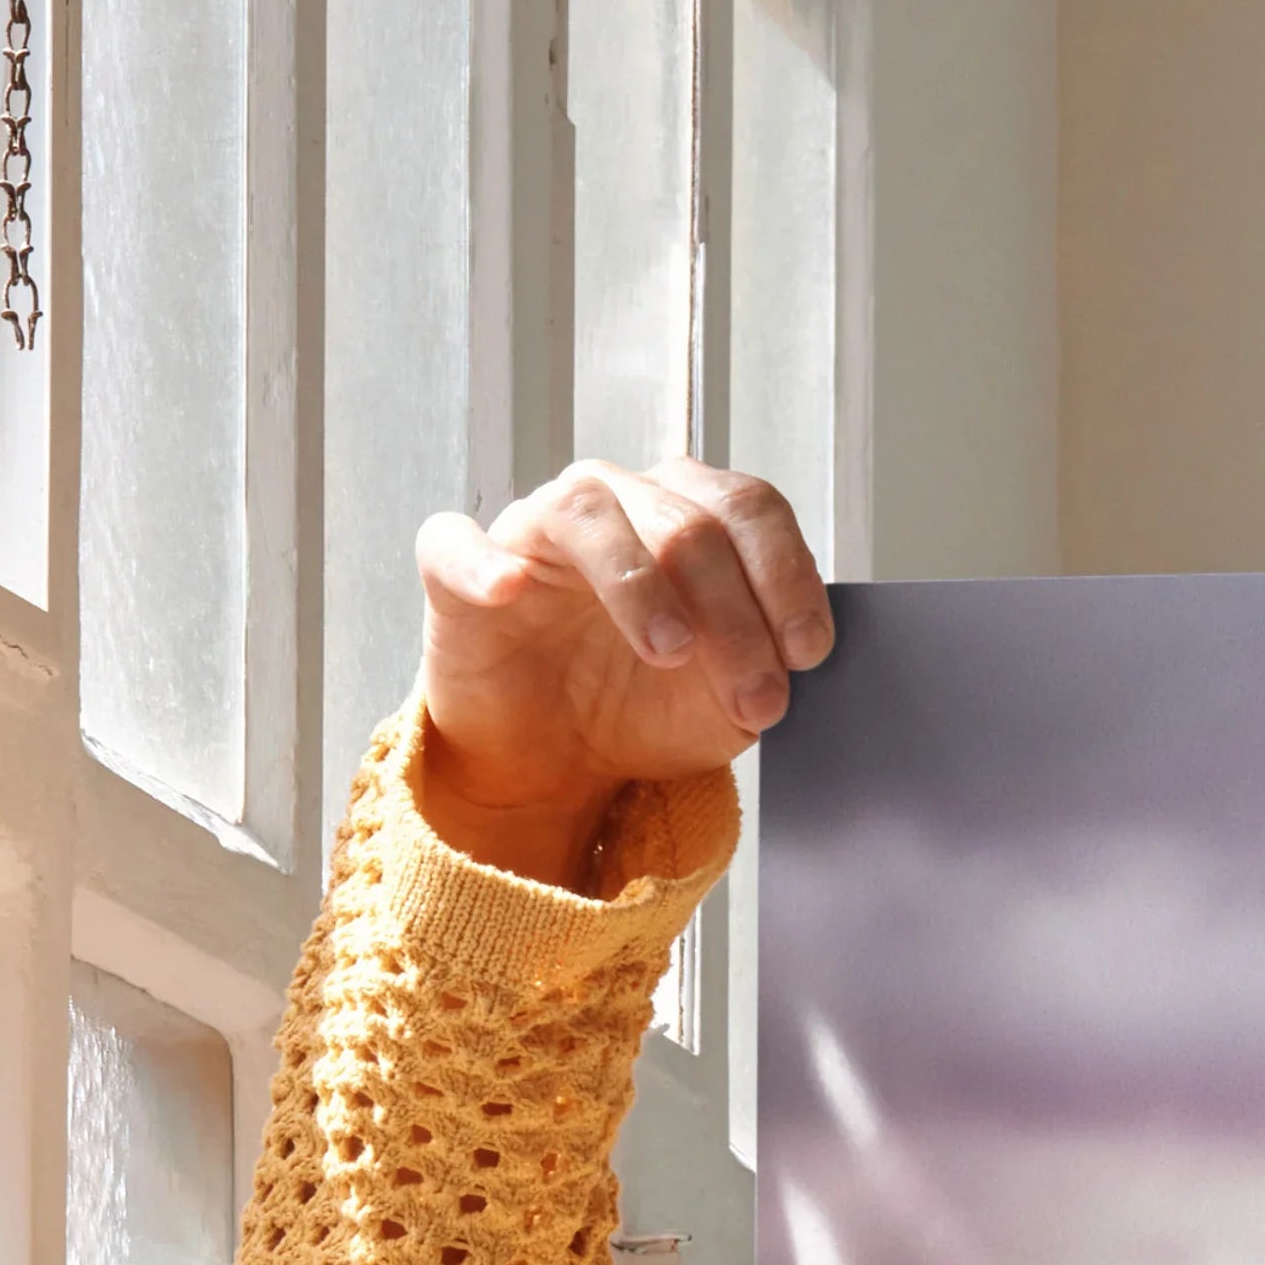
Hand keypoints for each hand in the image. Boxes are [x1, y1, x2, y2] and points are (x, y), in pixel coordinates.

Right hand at [412, 460, 832, 888]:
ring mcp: (535, 529)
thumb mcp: (727, 702)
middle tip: (755, 697)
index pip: (749, 509)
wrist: (557, 761)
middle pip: (687, 521)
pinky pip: (457, 543)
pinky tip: (510, 590)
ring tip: (670, 652)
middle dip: (734, 617)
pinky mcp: (458, 570)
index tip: (808, 653)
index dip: (786, 576)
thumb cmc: (643, 708)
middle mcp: (616, 503)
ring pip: (589, 514)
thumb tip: (795, 657)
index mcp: (689, 516)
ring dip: (640, 584)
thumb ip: (766, 668)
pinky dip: (483, 562)